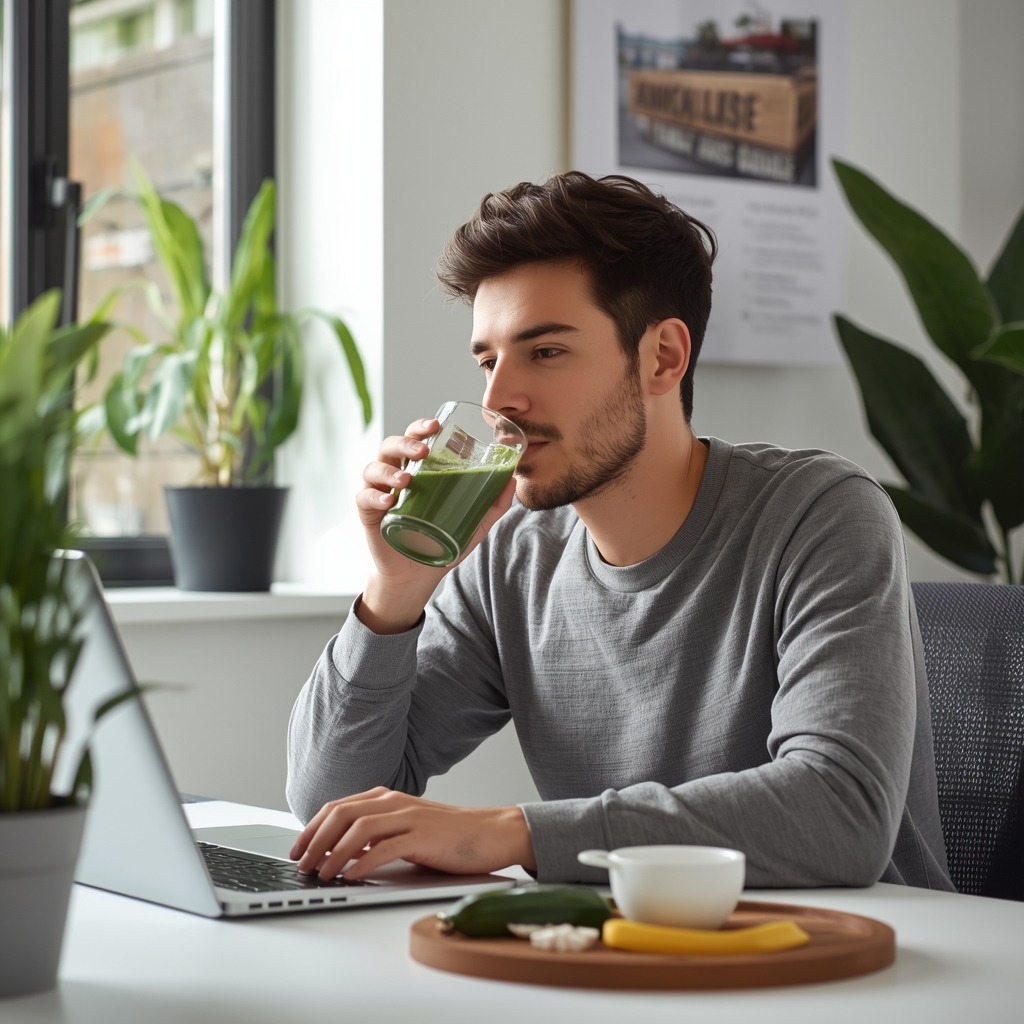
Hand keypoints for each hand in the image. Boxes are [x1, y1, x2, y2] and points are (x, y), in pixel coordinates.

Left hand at [289, 787, 536, 879]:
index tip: (296, 849)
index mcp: (387, 798)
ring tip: (322, 874)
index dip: (312, 828)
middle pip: (341, 814)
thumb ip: (377, 835)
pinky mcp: (424, 836)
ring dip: (333, 853)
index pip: (338, 807)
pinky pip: (385, 847)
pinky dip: (363, 862)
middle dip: (315, 840)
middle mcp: (394, 802)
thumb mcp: (406, 830)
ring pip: (358, 829)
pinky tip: (351, 876)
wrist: (492, 832)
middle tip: (301, 864)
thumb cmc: (450, 835)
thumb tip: (341, 853)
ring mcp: (409, 817)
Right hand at [356, 418, 516, 633]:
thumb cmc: (441, 542)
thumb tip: (513, 480)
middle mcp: (395, 474)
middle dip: (405, 441)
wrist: (417, 576)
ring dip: (389, 469)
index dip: (421, 427)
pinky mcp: (368, 513)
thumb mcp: (473, 524)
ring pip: (374, 467)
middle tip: (422, 450)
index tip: (436, 425)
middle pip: (392, 445)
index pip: (415, 438)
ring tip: (406, 479)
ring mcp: (379, 492)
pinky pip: (363, 497)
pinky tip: (388, 501)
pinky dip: (374, 496)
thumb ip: (493, 504)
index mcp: (418, 470)